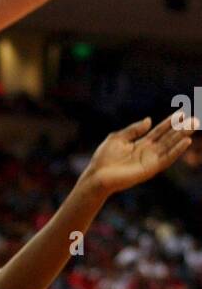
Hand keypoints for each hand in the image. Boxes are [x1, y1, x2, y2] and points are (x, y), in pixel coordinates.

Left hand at [84, 114, 198, 194]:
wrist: (97, 176)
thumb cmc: (104, 159)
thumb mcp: (118, 138)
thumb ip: (134, 130)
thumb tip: (149, 120)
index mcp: (141, 144)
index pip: (160, 131)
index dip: (170, 122)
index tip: (181, 112)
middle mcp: (148, 152)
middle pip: (168, 137)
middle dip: (181, 128)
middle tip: (194, 119)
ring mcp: (150, 160)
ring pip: (170, 146)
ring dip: (182, 137)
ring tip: (193, 126)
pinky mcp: (150, 169)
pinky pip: (167, 158)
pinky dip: (177, 150)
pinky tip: (185, 141)